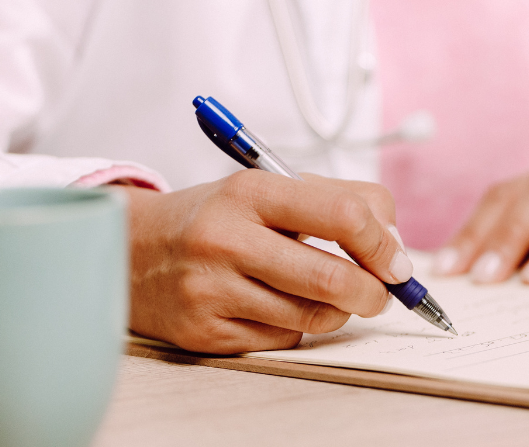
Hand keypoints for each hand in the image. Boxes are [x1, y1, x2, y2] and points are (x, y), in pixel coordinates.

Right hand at [123, 171, 410, 353]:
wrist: (131, 249)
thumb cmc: (220, 217)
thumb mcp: (273, 187)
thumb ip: (343, 203)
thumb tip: (395, 249)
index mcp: (252, 191)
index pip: (344, 215)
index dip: (383, 245)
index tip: (397, 264)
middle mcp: (227, 239)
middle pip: (333, 278)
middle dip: (373, 293)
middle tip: (380, 294)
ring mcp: (211, 289)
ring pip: (312, 317)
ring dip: (337, 312)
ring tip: (330, 295)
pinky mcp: (204, 332)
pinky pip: (281, 340)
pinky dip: (297, 328)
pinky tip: (280, 306)